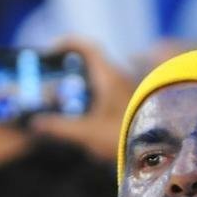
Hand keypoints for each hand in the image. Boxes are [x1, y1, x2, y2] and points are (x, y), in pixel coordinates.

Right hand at [28, 38, 132, 162]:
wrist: (161, 153)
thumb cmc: (125, 137)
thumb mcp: (87, 133)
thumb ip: (60, 128)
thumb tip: (36, 123)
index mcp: (109, 77)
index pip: (88, 48)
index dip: (68, 43)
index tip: (50, 50)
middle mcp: (118, 80)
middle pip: (91, 64)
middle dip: (69, 69)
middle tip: (50, 79)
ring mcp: (124, 92)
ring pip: (98, 80)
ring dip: (80, 85)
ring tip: (61, 100)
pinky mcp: (127, 105)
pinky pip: (105, 94)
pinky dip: (90, 98)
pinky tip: (80, 117)